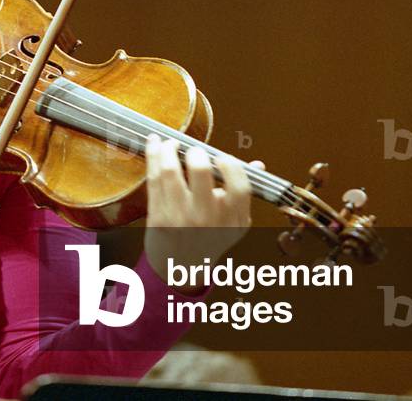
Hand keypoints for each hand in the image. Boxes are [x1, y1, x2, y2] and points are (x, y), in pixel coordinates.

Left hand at [143, 134, 261, 294]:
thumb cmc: (208, 238)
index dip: (231, 166)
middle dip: (196, 152)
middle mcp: (207, 219)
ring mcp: (180, 218)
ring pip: (171, 171)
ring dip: (168, 149)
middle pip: (201, 172)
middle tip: (194, 150)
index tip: (222, 157)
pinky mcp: (158, 217)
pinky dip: (152, 156)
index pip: (239, 187)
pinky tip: (154, 144)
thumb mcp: (233, 222)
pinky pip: (154, 179)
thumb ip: (242, 193)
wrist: (179, 268)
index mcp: (232, 220)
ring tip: (170, 144)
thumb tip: (258, 165)